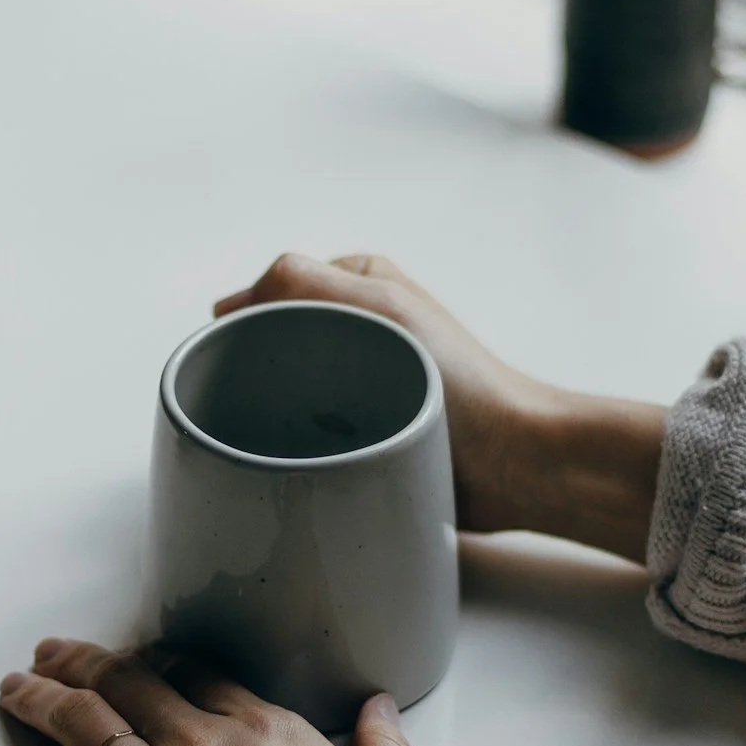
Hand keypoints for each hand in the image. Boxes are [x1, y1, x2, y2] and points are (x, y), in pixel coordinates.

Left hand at [0, 638, 431, 745]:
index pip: (197, 677)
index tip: (139, 656)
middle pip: (126, 686)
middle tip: (53, 651)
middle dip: (84, 663)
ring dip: (41, 701)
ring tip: (15, 686)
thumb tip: (380, 710)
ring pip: (80, 729)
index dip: (160, 661)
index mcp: (264, 734)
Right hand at [218, 254, 666, 561]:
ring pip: (286, 392)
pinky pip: (311, 435)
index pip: (271, 292)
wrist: (515, 463)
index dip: (244, 324)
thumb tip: (230, 304)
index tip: (232, 362)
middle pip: (274, 344)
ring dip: (274, 415)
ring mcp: (363, 382)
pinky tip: (293, 463)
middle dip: (255, 373)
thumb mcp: (381, 307)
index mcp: (361, 284)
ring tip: (274, 438)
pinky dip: (297, 446)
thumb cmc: (461, 383)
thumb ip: (303, 281)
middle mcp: (360, 328)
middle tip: (249, 408)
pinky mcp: (368, 433)